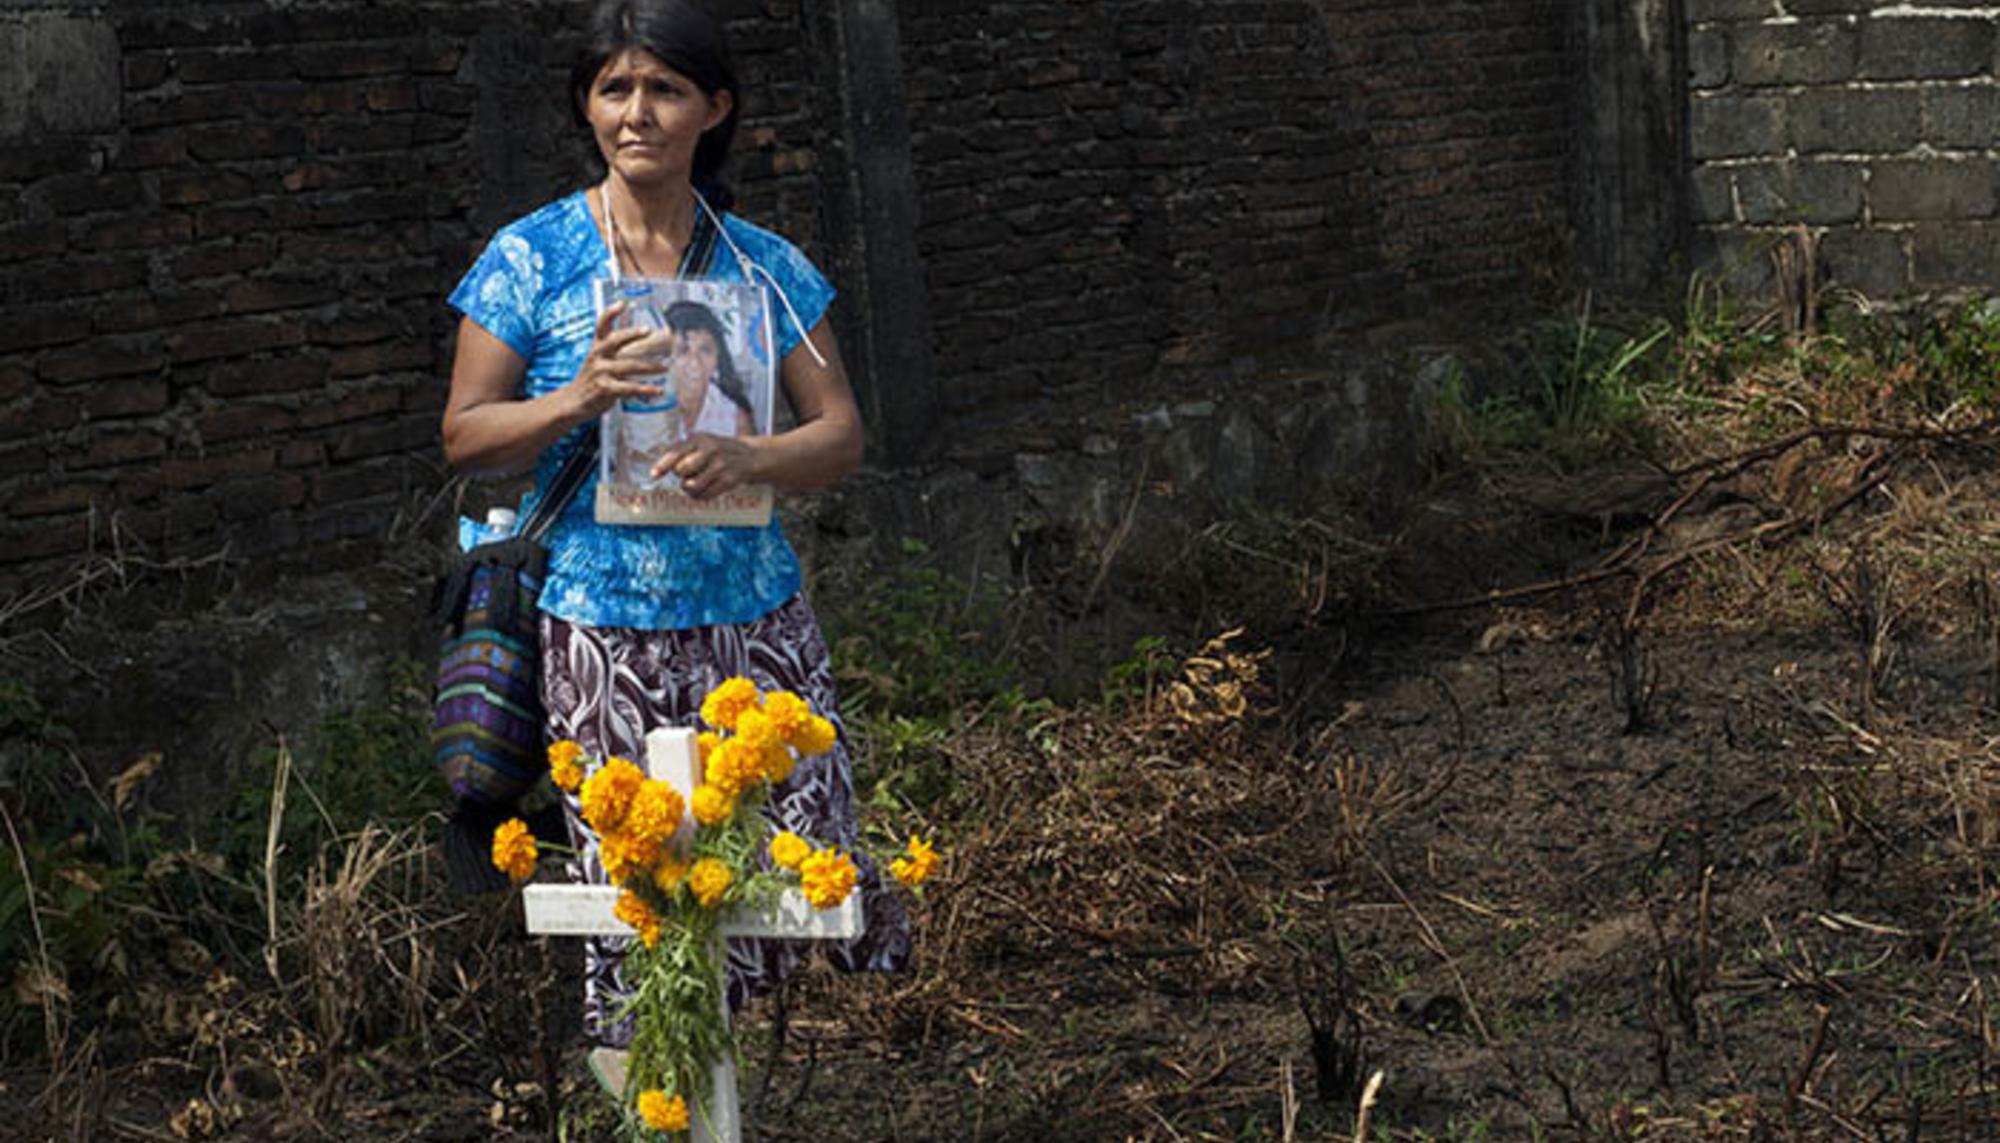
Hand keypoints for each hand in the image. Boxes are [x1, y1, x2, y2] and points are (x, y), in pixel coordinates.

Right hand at [561, 302, 669, 420]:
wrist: (572, 402)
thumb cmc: (591, 379)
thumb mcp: (598, 359)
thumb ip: (614, 348)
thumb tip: (638, 334)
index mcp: (597, 347)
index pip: (601, 326)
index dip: (611, 313)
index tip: (622, 304)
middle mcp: (597, 356)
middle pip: (615, 340)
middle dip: (632, 333)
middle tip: (648, 330)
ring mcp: (601, 372)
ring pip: (630, 366)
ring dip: (650, 366)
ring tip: (665, 367)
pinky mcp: (605, 389)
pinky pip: (630, 388)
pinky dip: (646, 389)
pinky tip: (658, 390)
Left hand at [653, 433, 756, 499]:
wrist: (748, 455)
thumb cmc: (716, 450)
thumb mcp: (700, 441)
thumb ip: (679, 451)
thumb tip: (657, 470)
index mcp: (699, 439)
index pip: (676, 452)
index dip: (662, 465)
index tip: (653, 475)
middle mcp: (710, 450)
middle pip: (681, 470)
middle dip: (681, 475)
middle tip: (689, 472)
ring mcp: (721, 466)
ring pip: (691, 486)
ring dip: (689, 488)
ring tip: (695, 482)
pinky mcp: (728, 481)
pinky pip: (704, 495)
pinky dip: (700, 495)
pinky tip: (705, 488)